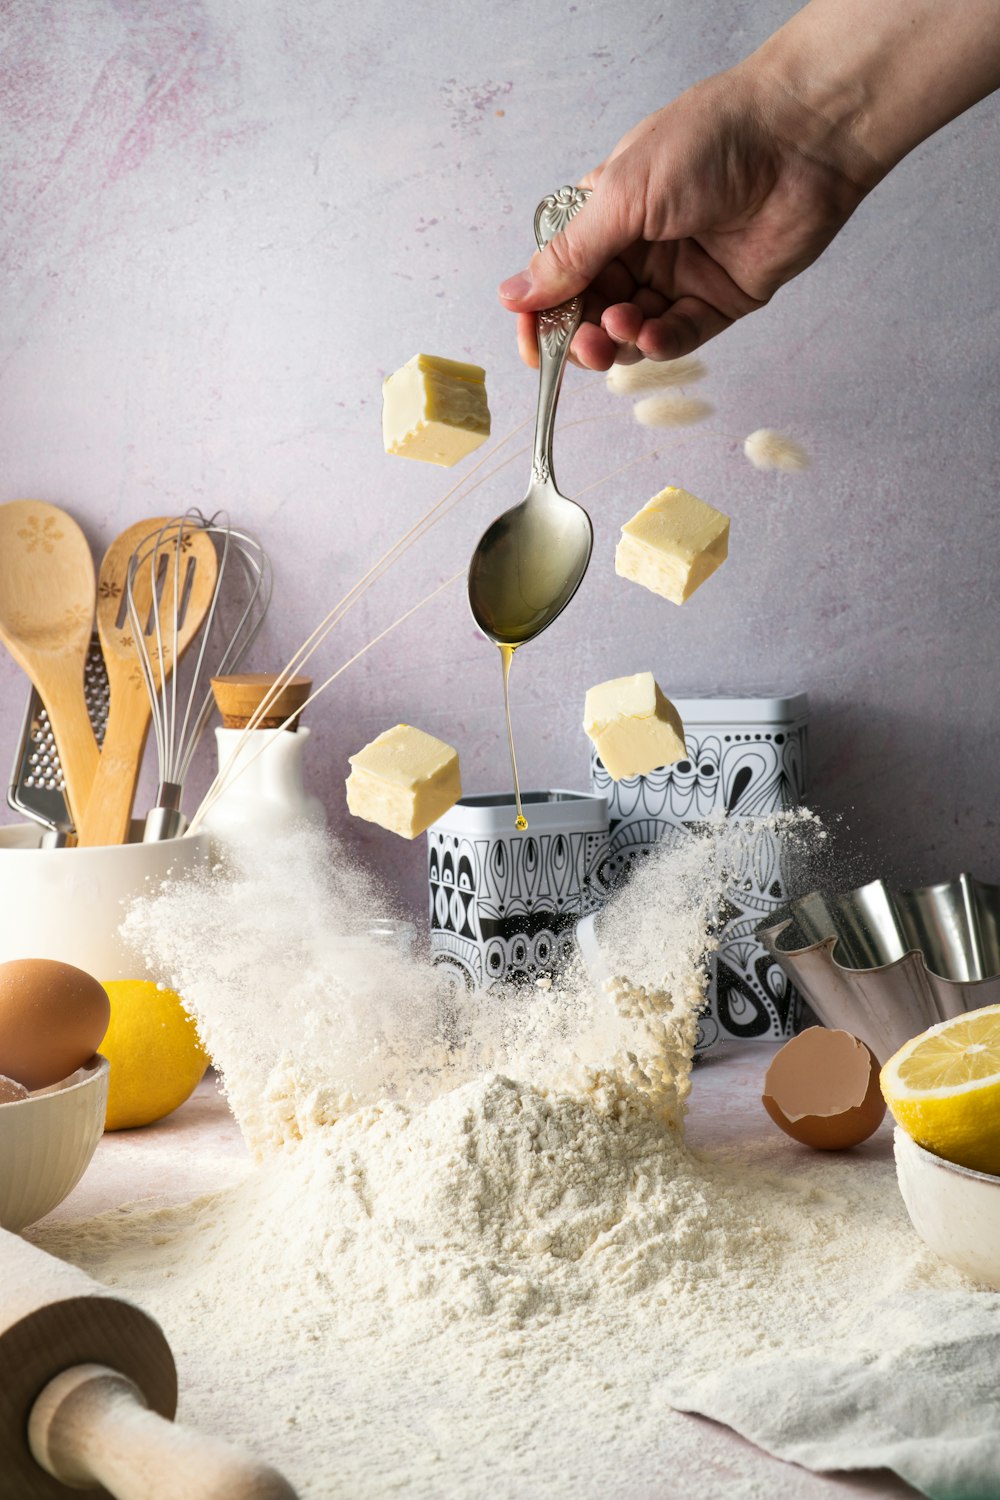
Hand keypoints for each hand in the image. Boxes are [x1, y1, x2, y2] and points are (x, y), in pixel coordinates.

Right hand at [498, 64, 872, 369]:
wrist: (801, 138)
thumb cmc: (711, 142)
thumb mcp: (623, 195)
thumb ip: (571, 254)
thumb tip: (513, 295)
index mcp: (606, 213)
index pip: (559, 276)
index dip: (541, 313)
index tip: (530, 342)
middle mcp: (639, 248)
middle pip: (591, 312)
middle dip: (578, 335)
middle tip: (579, 345)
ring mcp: (678, 276)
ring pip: (630, 332)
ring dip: (616, 341)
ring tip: (617, 331)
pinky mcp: (718, 300)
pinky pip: (678, 336)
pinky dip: (659, 343)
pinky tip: (650, 335)